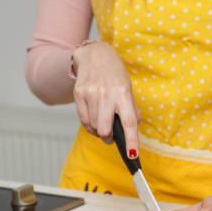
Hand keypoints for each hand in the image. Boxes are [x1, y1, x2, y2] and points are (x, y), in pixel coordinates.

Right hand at [72, 41, 140, 157]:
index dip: (131, 141)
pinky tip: (93, 121)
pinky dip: (90, 126)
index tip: (132, 155)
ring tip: (102, 124)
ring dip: (98, 131)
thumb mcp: (127, 88)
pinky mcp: (79, 95)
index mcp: (122, 93)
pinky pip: (84, 120)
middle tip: (111, 138)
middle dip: (108, 138)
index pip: (128, 122)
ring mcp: (90, 94)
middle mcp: (106, 94)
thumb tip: (132, 128)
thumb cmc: (114, 74)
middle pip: (105, 129)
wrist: (95, 55)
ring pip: (94, 127)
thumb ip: (130, 109)